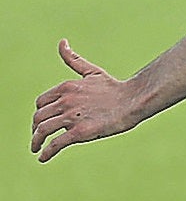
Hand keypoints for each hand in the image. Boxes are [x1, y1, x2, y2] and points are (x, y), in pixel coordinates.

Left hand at [30, 42, 140, 161]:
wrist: (134, 100)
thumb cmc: (114, 88)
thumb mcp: (91, 72)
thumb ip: (73, 59)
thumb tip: (61, 42)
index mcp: (65, 87)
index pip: (41, 103)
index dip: (39, 114)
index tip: (41, 123)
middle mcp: (65, 101)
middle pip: (39, 118)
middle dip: (35, 129)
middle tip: (37, 139)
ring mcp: (72, 117)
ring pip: (43, 131)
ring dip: (36, 142)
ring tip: (36, 149)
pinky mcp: (80, 132)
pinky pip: (56, 144)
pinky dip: (47, 152)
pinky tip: (44, 158)